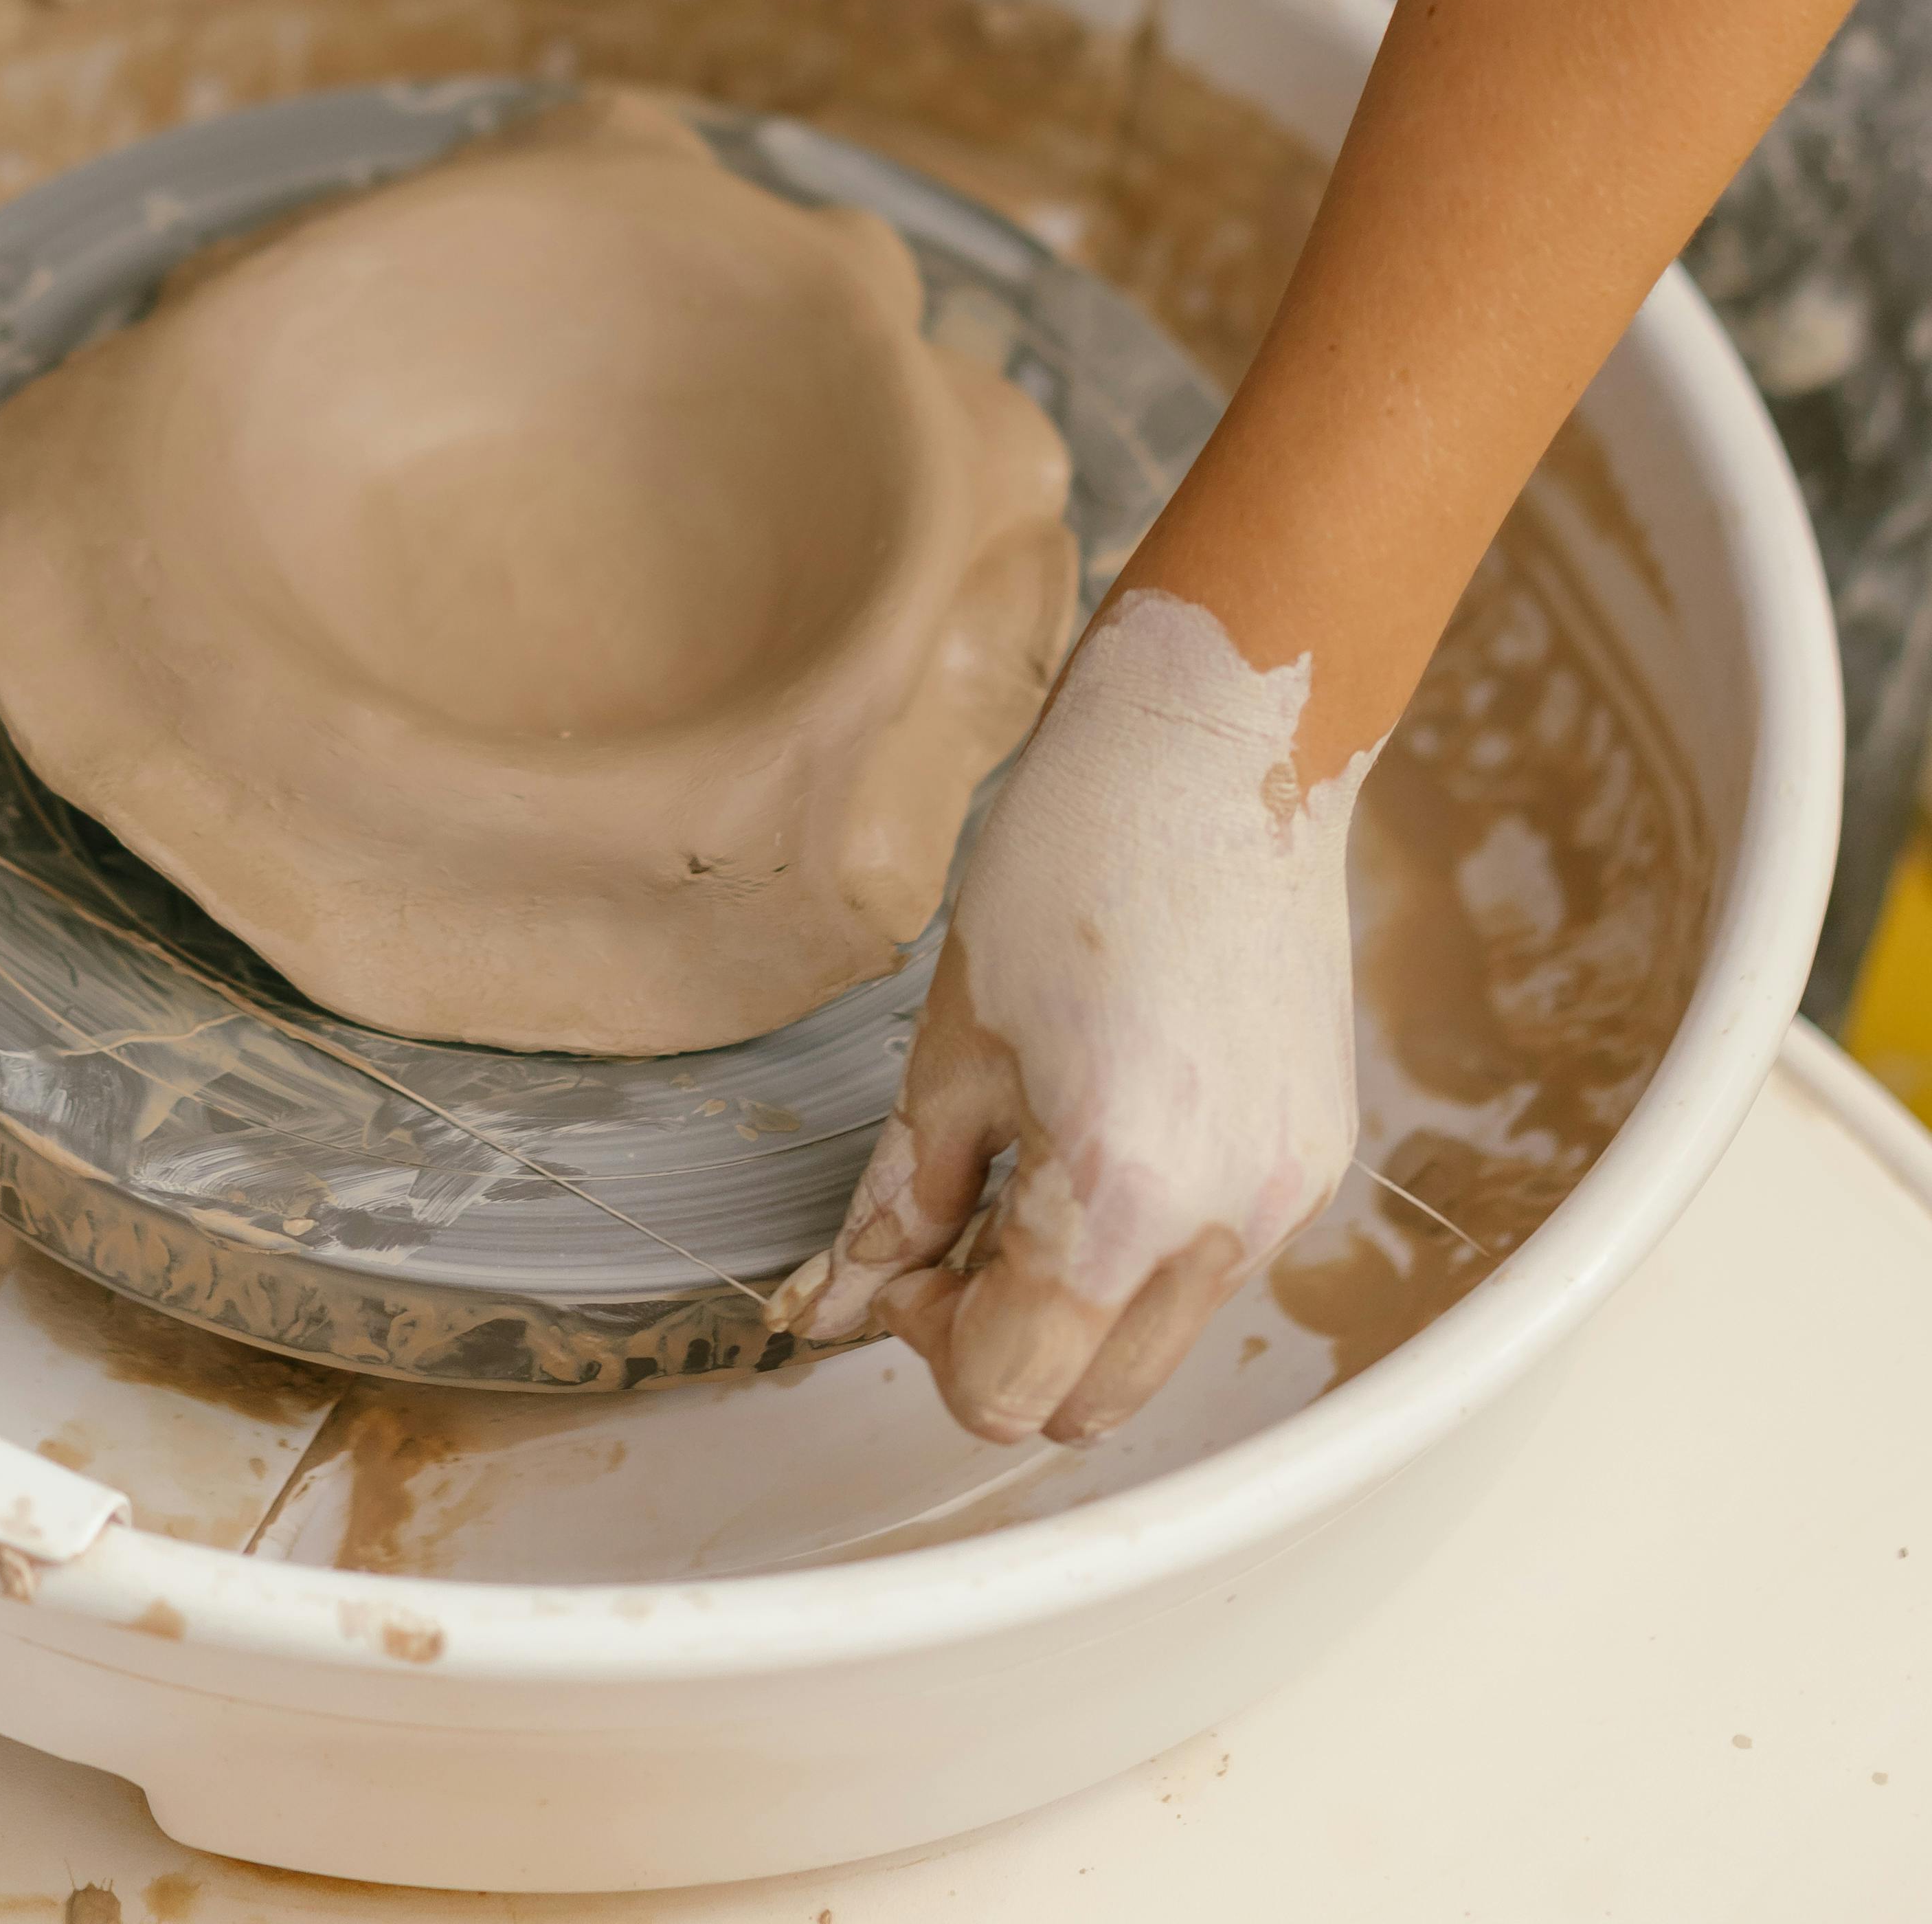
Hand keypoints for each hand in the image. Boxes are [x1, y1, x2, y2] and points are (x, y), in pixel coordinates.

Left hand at [777, 588, 1370, 1442]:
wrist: (1215, 755)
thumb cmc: (1075, 862)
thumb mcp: (952, 1040)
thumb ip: (900, 1197)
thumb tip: (839, 1305)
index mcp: (1117, 1195)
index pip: (1009, 1383)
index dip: (930, 1339)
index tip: (906, 1259)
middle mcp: (1224, 1221)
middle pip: (1094, 1400)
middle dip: (1004, 1344)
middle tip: (952, 1233)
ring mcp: (1287, 1195)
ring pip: (1159, 1342)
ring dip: (1079, 1303)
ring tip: (1027, 1171)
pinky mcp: (1317, 1158)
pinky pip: (1218, 1264)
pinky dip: (1147, 1246)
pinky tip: (1107, 1135)